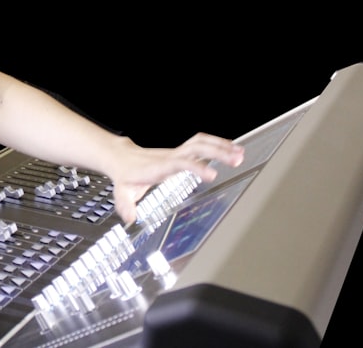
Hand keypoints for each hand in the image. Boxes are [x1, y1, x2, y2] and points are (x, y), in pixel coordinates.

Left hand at [108, 132, 244, 224]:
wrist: (122, 158)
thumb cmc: (125, 176)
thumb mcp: (122, 192)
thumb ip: (125, 205)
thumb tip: (130, 218)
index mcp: (159, 167)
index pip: (180, 164)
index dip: (196, 167)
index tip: (212, 175)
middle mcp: (170, 157)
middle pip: (196, 148)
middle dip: (218, 152)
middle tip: (237, 159)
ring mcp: (176, 153)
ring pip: (200, 143)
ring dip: (221, 145)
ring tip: (240, 153)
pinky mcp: (181, 152)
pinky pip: (201, 144)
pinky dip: (217, 144)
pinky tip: (231, 149)